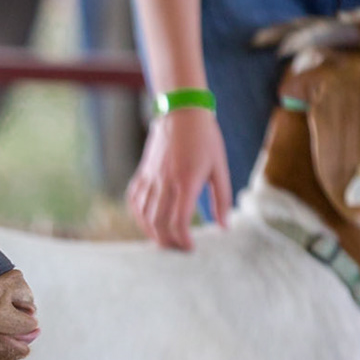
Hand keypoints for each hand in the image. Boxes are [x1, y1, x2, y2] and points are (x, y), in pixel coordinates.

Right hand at [126, 107, 231, 250]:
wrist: (181, 111)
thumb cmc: (205, 138)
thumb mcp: (219, 167)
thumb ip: (221, 199)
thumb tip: (224, 226)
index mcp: (186, 181)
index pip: (178, 222)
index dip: (183, 240)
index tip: (190, 248)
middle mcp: (165, 182)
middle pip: (158, 224)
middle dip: (167, 242)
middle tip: (177, 249)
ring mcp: (150, 178)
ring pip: (143, 216)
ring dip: (152, 233)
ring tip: (164, 240)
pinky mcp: (142, 173)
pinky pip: (134, 201)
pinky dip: (139, 216)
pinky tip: (148, 222)